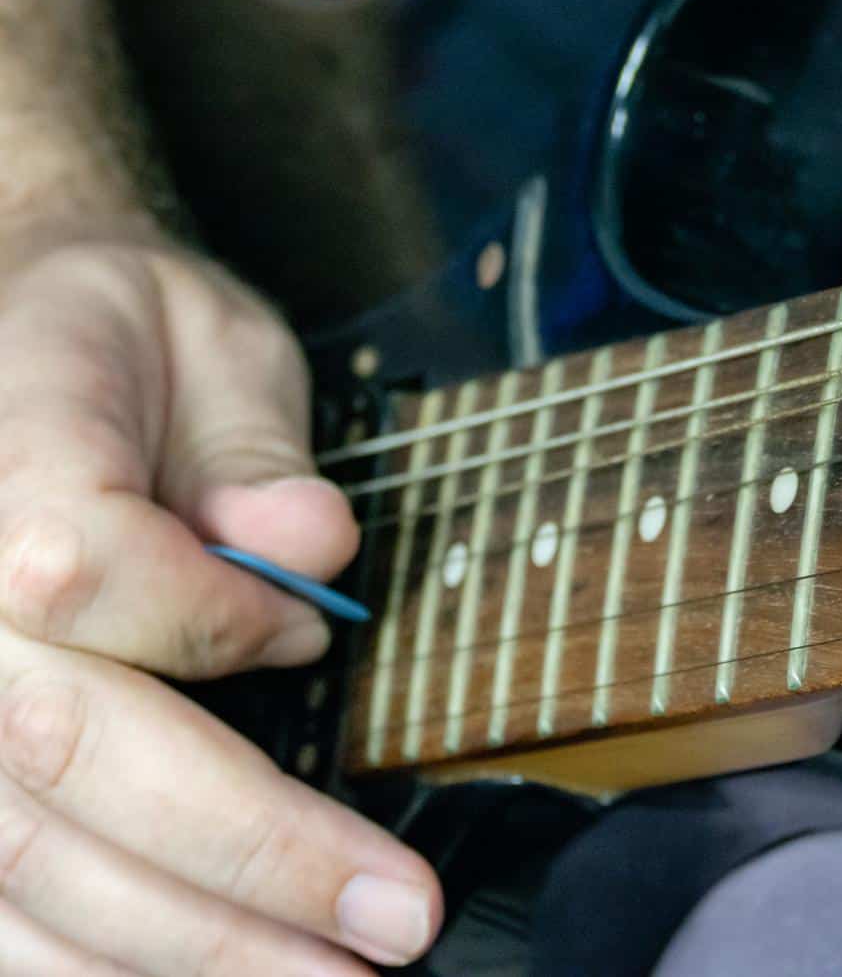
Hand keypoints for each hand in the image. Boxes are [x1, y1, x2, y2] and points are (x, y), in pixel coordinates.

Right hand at [0, 232, 440, 971]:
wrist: (13, 340)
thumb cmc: (119, 342)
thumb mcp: (208, 337)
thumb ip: (252, 443)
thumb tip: (308, 553)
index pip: (81, 569)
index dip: (211, 619)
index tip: (306, 633)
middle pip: (63, 753)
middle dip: (246, 861)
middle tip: (394, 931)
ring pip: (17, 858)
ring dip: (178, 947)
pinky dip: (85, 960)